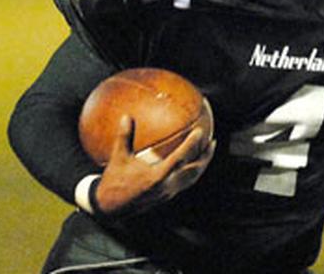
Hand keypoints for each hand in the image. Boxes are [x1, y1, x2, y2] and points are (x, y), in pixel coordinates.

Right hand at [94, 115, 213, 214]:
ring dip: (202, 165)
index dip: (191, 144)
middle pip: (194, 171)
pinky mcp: (167, 197)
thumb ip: (124, 137)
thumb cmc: (114, 180)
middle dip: (206, 157)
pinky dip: (192, 171)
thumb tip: (126, 116)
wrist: (111, 208)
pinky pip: (185, 182)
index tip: (200, 131)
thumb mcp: (118, 157)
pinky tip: (191, 162)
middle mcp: (167, 186)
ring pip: (192, 178)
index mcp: (157, 176)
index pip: (180, 158)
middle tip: (213, 142)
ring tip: (208, 152)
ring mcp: (168, 193)